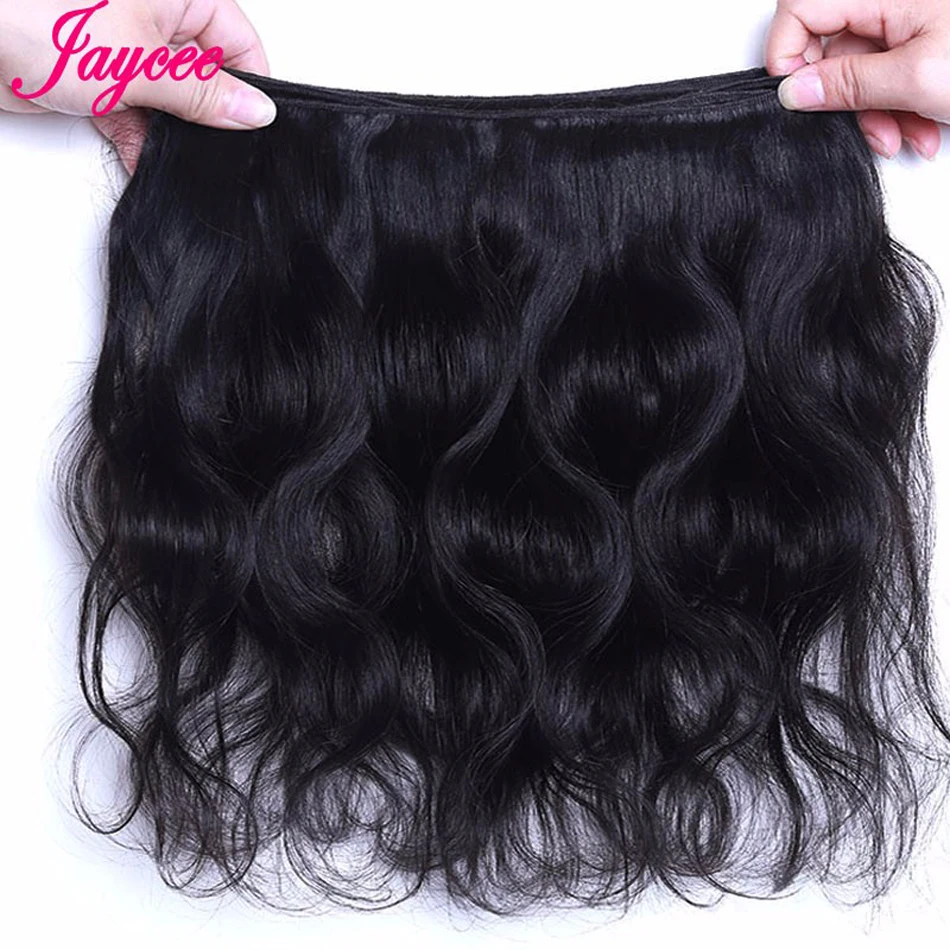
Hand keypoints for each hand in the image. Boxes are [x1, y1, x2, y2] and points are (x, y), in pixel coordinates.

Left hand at [0, 0, 273, 172]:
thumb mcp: (143, 63)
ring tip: (181, 158)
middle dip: (209, 115)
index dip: (250, 85)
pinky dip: (141, 140)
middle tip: (219, 148)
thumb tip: (254, 112)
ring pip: (170, 99)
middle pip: (205, 72)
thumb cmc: (38, 15)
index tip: (255, 126)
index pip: (237, 40)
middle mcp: (151, 15)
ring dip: (174, 134)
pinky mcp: (96, 78)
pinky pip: (135, 114)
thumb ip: (203, 94)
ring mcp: (123, 47)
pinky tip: (148, 162)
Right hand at [765, 0, 949, 159]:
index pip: (800, 10)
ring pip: (859, 74)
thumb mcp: (917, 77)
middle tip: (870, 127)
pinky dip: (898, 109)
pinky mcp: (918, 44)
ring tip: (907, 134)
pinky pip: (886, 79)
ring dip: (876, 115)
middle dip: (844, 100)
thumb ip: (850, 83)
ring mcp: (905, 22)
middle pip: (831, 51)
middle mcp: (890, 3)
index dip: (787, 54)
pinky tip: (922, 126)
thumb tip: (795, 91)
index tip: (795, 97)